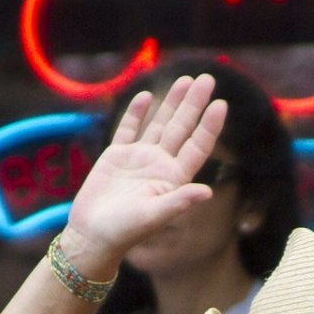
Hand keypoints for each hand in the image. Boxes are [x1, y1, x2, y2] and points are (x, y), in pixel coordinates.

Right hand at [59, 75, 229, 276]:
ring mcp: (139, 159)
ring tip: (184, 79)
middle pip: (182, 128)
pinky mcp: (116, 156)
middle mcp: (160, 165)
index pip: (198, 147)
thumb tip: (207, 192)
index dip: (209, 126)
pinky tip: (146, 95)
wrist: (92, 236)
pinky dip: (137, 112)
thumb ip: (179, 202)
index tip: (221, 104)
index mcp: (174, 179)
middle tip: (207, 78)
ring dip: (172, 102)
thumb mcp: (153, 216)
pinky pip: (129, 129)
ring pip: (159, 123)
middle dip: (194, 103)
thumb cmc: (124, 231)